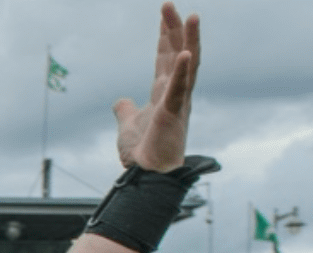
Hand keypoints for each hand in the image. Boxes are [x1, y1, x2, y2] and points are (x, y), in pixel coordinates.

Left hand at [114, 3, 199, 171]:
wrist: (146, 176)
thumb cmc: (142, 153)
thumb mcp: (128, 125)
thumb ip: (126, 111)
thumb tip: (121, 100)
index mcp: (165, 94)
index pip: (165, 59)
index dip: (164, 37)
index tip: (164, 15)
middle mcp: (176, 94)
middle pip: (177, 55)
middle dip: (173, 29)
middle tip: (168, 5)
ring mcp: (178, 103)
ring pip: (187, 65)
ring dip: (188, 40)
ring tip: (191, 16)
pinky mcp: (174, 114)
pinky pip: (179, 89)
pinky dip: (182, 70)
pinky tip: (184, 52)